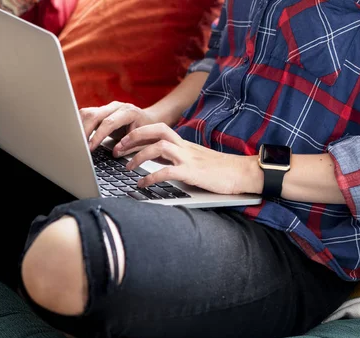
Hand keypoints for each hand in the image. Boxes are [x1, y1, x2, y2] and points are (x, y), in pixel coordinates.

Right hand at [79, 101, 157, 150]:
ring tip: (75, 142)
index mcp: (129, 112)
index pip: (108, 122)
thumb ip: (129, 146)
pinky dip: (80, 125)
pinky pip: (87, 115)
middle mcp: (116, 106)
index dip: (98, 136)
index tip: (90, 147)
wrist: (149, 120)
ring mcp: (108, 107)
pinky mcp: (101, 111)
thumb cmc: (146, 131)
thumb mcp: (142, 140)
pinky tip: (77, 135)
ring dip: (79, 127)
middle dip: (84, 132)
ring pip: (87, 113)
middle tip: (78, 146)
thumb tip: (115, 153)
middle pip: (94, 115)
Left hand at [113, 123, 262, 194]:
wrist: (243, 173)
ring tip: (127, 167)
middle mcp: (185, 147)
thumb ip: (179, 160)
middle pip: (155, 131)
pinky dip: (151, 177)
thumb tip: (161, 166)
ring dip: (139, 156)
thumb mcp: (197, 162)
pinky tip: (143, 184)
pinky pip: (167, 171)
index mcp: (185, 144)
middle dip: (133, 136)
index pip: (157, 131)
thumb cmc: (221, 171)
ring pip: (158, 147)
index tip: (122, 141)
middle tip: (117, 147)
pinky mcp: (192, 173)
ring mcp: (188, 158)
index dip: (138, 133)